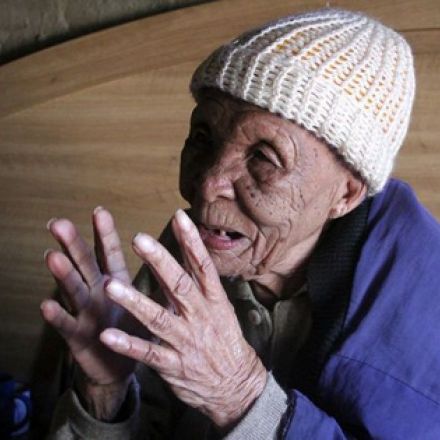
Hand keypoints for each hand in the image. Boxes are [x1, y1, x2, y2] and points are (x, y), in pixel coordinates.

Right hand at [40, 207, 138, 418]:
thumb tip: (179, 258)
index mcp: (116, 281)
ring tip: (53, 256)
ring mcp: (85, 312)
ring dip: (64, 274)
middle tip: (59, 223)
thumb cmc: (134, 328)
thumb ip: (158, 281)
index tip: (100, 211)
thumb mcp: (147, 301)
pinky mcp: (77, 336)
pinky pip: (66, 325)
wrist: (119, 366)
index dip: (105, 234)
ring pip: (73, 289)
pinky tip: (47, 305)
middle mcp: (97, 292)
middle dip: (73, 244)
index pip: (109, 253)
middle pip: (84, 264)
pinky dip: (58, 316)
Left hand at [100, 209, 266, 427]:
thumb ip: (199, 284)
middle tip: (139, 239)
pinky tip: (107, 335)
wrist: (236, 385)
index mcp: (213, 301)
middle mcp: (200, 317)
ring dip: (133, 301)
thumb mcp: (220, 309)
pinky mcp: (173, 365)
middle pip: (179, 285)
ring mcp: (186, 342)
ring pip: (158, 319)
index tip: (179, 217)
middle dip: (160, 261)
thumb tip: (186, 252)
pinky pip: (147, 354)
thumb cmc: (224, 340)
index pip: (203, 266)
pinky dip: (127, 345)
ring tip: (110, 285)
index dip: (191, 242)